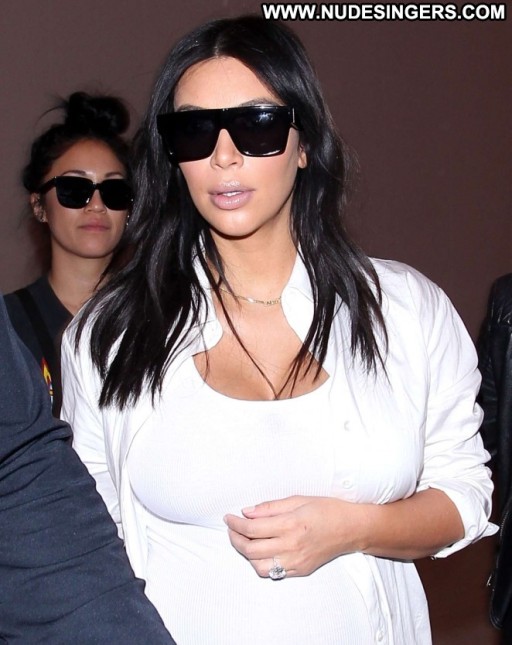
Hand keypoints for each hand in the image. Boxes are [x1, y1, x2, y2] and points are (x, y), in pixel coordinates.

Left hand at [224, 495, 366, 577]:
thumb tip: (246, 512)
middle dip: (235, 539)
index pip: (252, 529)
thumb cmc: (327, 509)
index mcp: (290, 525)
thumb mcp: (298, 499)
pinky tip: (260, 551)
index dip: (235, 524)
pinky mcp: (301, 570)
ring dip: (246, 554)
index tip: (229, 518)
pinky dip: (261, 563)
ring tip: (243, 540)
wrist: (351, 528)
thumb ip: (270, 508)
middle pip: (251, 549)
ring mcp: (296, 562)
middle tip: (231, 528)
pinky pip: (273, 572)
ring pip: (258, 566)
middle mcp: (291, 546)